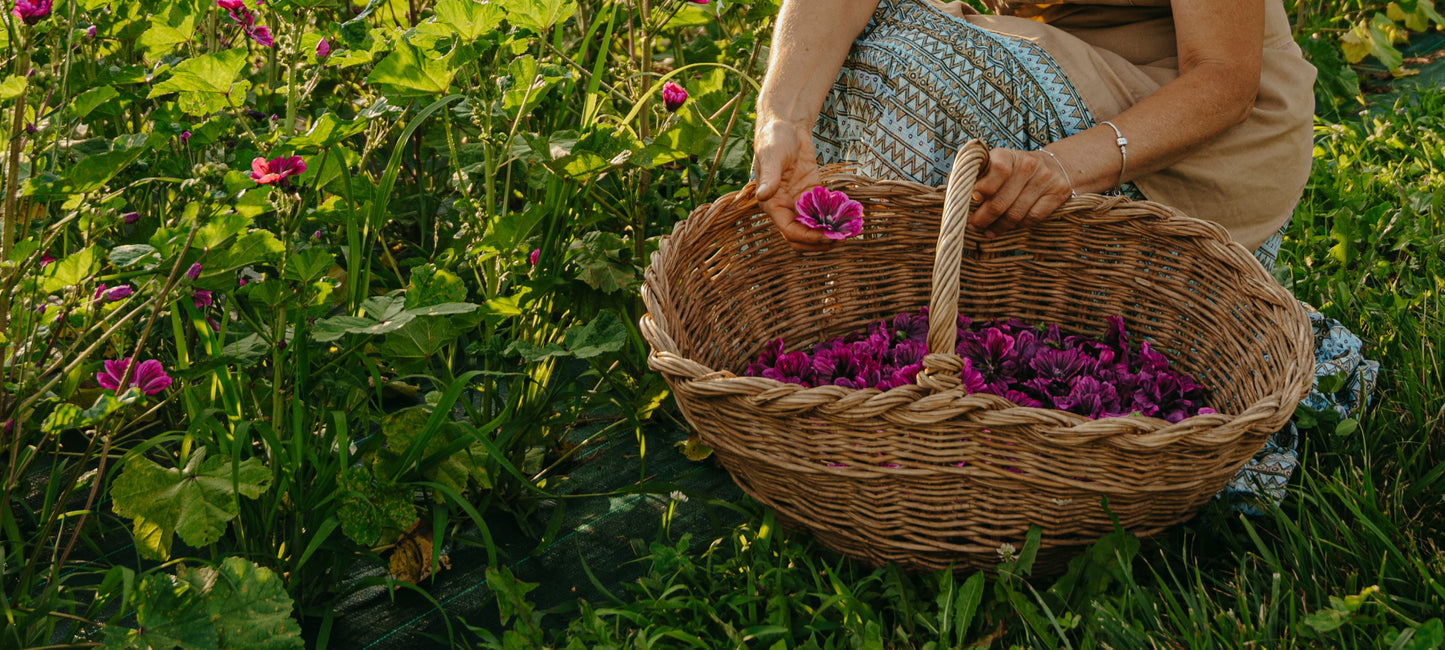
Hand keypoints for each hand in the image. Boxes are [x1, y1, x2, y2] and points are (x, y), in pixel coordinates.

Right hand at [752, 119, 835, 251]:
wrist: (786, 125)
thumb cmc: (774, 139)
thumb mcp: (771, 155)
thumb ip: (769, 177)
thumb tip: (763, 195)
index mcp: (772, 203)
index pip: (789, 231)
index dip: (807, 237)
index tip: (827, 236)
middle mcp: (785, 207)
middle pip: (801, 237)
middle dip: (819, 242)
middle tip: (840, 238)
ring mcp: (799, 202)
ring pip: (813, 228)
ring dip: (828, 233)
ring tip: (848, 231)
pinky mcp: (812, 193)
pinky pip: (823, 212)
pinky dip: (834, 218)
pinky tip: (848, 217)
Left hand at [967, 148, 1073, 238]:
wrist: (1056, 165)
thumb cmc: (1014, 168)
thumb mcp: (995, 163)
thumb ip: (973, 173)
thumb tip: (951, 183)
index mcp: (1007, 156)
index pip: (997, 171)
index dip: (983, 188)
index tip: (973, 200)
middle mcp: (1028, 165)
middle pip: (1002, 201)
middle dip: (983, 218)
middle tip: (973, 226)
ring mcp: (1044, 179)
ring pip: (1016, 214)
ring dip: (998, 227)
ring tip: (987, 231)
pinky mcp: (1057, 193)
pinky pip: (1033, 218)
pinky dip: (1018, 226)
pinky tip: (1008, 227)